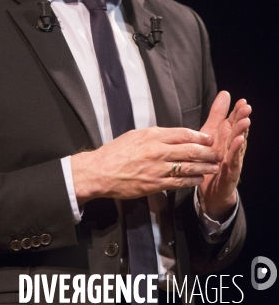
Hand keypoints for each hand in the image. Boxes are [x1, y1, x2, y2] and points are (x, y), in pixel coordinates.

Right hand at [71, 126, 220, 203]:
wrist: (100, 171)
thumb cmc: (116, 152)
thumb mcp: (135, 135)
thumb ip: (155, 135)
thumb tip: (171, 136)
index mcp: (152, 136)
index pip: (182, 133)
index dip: (199, 136)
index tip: (209, 138)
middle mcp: (157, 151)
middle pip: (189, 150)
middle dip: (207, 152)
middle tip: (218, 153)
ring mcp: (157, 169)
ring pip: (187, 167)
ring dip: (204, 167)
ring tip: (214, 167)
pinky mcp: (155, 184)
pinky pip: (178, 182)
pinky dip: (191, 181)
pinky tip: (199, 180)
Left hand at [198, 91, 250, 221]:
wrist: (210, 189)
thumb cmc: (211, 158)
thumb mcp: (211, 133)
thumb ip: (217, 114)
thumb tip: (226, 93)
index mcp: (227, 136)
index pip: (234, 122)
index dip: (238, 112)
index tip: (242, 101)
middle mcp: (232, 147)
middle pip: (238, 131)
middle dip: (242, 119)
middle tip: (246, 108)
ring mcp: (233, 160)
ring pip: (238, 145)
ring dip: (242, 134)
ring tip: (245, 122)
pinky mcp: (230, 172)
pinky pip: (233, 161)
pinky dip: (236, 151)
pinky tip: (238, 142)